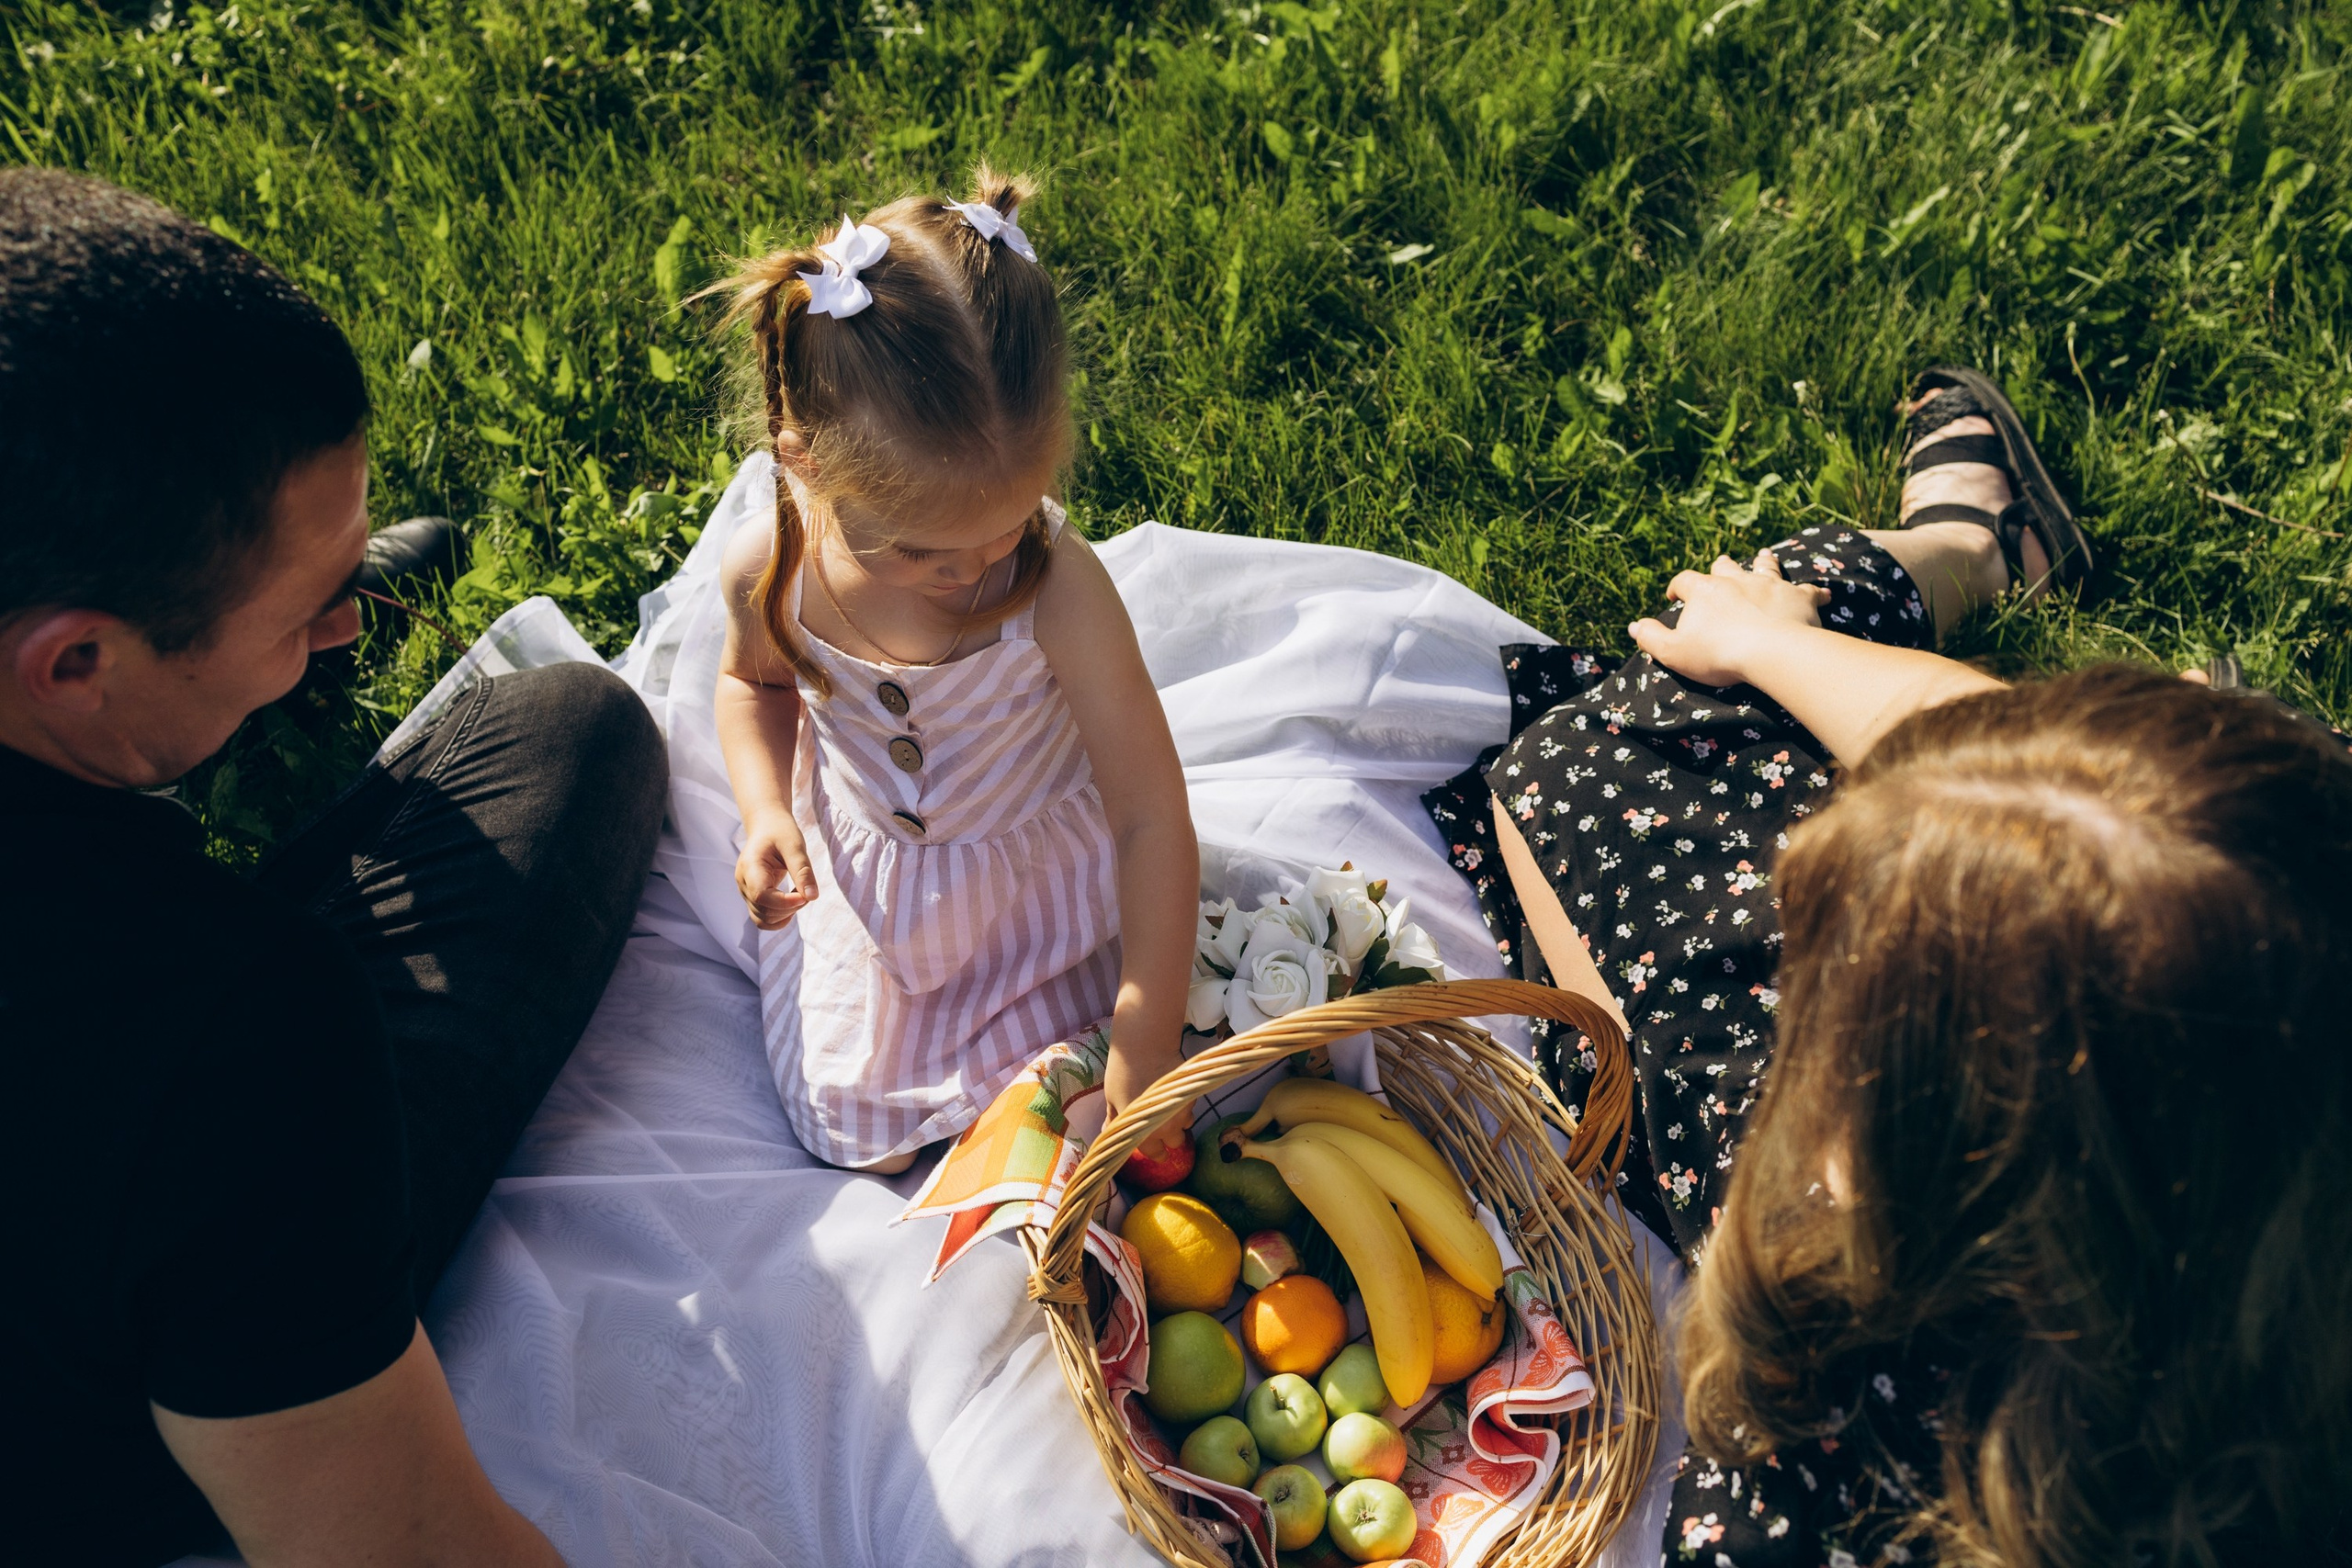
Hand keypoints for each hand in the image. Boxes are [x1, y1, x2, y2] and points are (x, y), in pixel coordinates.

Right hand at [735, 810, 817, 929]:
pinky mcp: (752, 896)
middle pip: (763, 911)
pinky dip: (779, 917)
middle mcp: (743, 882)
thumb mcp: (795, 846)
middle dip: (789, 908)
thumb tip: (812, 897)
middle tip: (806, 891)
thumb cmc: (780, 831)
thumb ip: (803, 871)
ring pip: (762, 919)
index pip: (762, 896)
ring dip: (785, 915)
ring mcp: (745, 891)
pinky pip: (762, 917)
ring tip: (799, 896)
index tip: (805, 896)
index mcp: (750, 867)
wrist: (766, 825)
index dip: (785, 903)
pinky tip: (792, 904)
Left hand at [1104, 1037, 1192, 1160]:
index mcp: (1145, 1133)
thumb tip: (1107, 1131)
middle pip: (1176, 1143)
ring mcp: (1182, 1111)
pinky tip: (1172, 1090)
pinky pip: (1190, 1106)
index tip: (1155, 1148)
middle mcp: (1167, 1127)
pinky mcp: (1192, 1095)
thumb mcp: (1112, 1100)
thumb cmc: (1123, 1074)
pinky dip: (1183, 1102)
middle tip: (1161, 1124)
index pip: (1156, 1155)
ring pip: (1186, 1124)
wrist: (1145, 1046)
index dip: (1156, 1152)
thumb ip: (1114, 1121)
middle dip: (1170, 1136)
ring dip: (1178, 1119)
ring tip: (1167, 1104)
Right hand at [1628, 550, 1831, 687]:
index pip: (1685, 581)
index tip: (1674, 596)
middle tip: (1719, 567)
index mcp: (1705, 591)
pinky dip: (1814, 593)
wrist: (1770, 653)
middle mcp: (1736, 580)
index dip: (1678, 588)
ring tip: (1764, 557)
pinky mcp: (1799, 597)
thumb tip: (1633, 626)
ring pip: (1765, 567)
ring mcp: (1769, 585)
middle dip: (1720, 567)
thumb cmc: (1719, 654)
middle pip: (1724, 566)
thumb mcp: (1675, 652)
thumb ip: (1651, 638)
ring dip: (1763, 562)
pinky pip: (1809, 591)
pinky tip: (1823, 594)